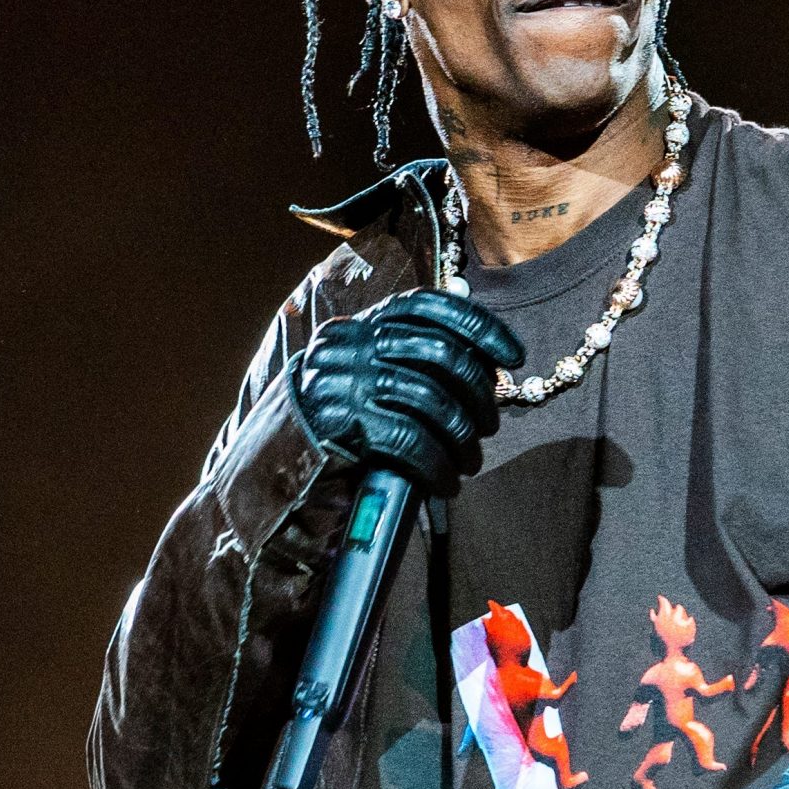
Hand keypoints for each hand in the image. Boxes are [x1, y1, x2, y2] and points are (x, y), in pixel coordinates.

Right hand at [290, 291, 524, 497]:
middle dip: (479, 393)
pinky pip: (410, 440)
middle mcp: (353, 342)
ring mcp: (346, 379)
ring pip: (430, 399)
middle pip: (439, 353)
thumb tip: (483, 364)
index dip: (480, 326)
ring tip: (471, 461)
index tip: (514, 356)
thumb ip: (409, 355)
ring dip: (463, 437)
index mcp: (363, 323)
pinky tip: (447, 482)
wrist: (274, 455)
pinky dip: (438, 465)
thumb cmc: (337, 416)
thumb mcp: (367, 371)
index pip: (430, 306)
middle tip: (490, 425)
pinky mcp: (343, 422)